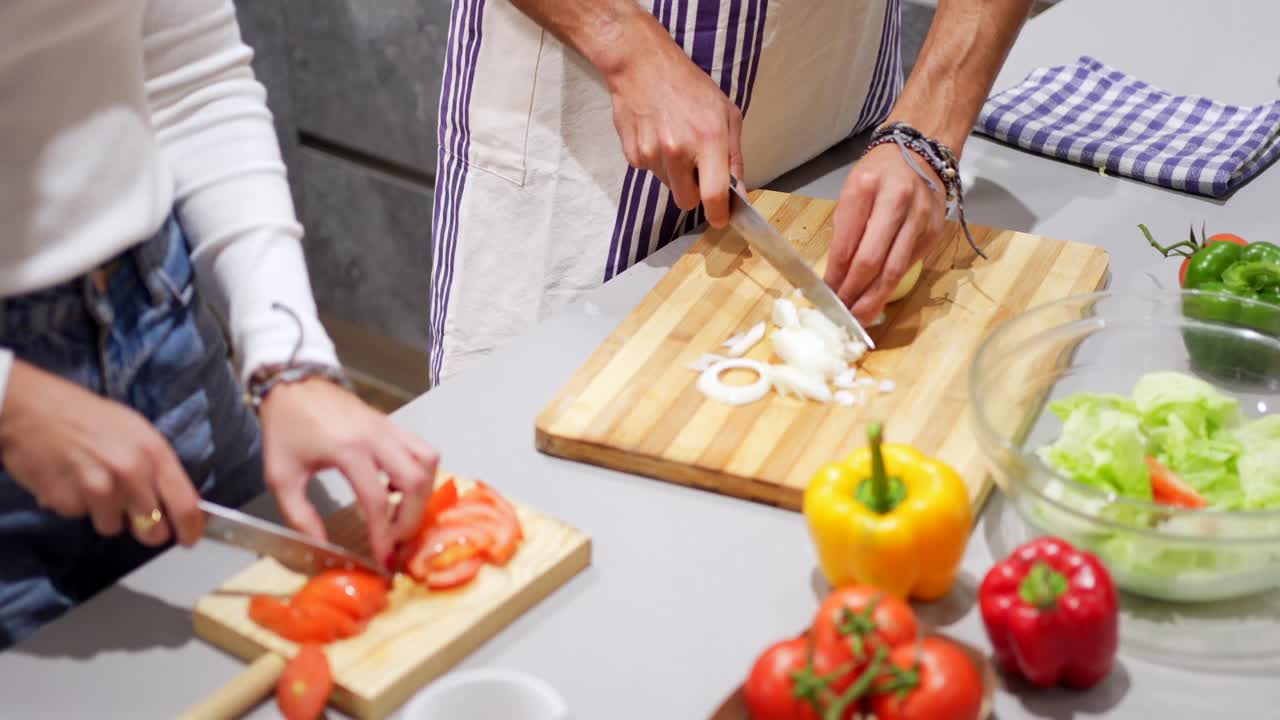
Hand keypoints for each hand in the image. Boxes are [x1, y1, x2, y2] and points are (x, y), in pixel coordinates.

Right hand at [0, 360, 202, 545]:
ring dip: (106, 513)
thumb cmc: (87, 416)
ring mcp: (97, 489)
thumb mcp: (136, 431)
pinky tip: (70, 479)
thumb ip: (158, 466)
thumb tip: (175, 500)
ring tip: (92, 481)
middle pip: (152, 529)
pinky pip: (81, 517)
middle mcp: (130, 473)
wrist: (30, 408)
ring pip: (113, 526)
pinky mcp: (67, 501)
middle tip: (138, 518)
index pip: (185, 504)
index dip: (191, 529)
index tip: (190, 539)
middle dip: (148, 530)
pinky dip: (77, 504)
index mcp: (153, 452)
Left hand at [257, 378, 438, 565]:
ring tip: (402, 513)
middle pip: (415, 481)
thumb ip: (300, 515)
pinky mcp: (392, 423)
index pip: (377, 499)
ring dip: (422, 493)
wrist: (292, 383)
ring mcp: (389, 426)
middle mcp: (376, 436)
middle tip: (397, 540)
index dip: (383, 534)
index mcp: (347, 449)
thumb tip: (322, 546)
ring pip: (428, 461)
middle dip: (411, 518)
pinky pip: (422, 448)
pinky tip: (398, 487)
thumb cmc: (285, 428)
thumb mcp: (281, 476)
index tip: (383, 558)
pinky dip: (420, 472)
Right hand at [605, 17, 743, 227]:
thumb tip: (736, 190)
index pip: (713, 195)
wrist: (643, 66)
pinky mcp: (633, 155)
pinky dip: (658, 162)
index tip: (720, 219)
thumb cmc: (689, 86)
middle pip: (687, 201)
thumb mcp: (726, 114)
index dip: (718, 214)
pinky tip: (659, 136)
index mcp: (707, 140)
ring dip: (676, 174)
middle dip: (695, 192)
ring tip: (675, 141)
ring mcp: (653, 154)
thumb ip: (734, 155)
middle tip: (697, 168)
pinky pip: (651, 173)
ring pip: (669, 186)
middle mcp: (678, 151)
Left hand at [825, 143, 948, 323]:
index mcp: (865, 189)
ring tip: (860, 318)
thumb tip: (835, 274)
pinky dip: (892, 285)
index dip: (835, 276)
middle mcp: (895, 203)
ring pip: (894, 270)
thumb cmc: (878, 173)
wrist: (921, 150)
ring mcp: (919, 218)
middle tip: (842, 314)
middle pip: (871, 261)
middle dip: (854, 293)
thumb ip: (845, 230)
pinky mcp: (933, 232)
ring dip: (874, 299)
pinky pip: (909, 265)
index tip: (825, 295)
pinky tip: (879, 297)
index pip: (846, 244)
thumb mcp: (851, 190)